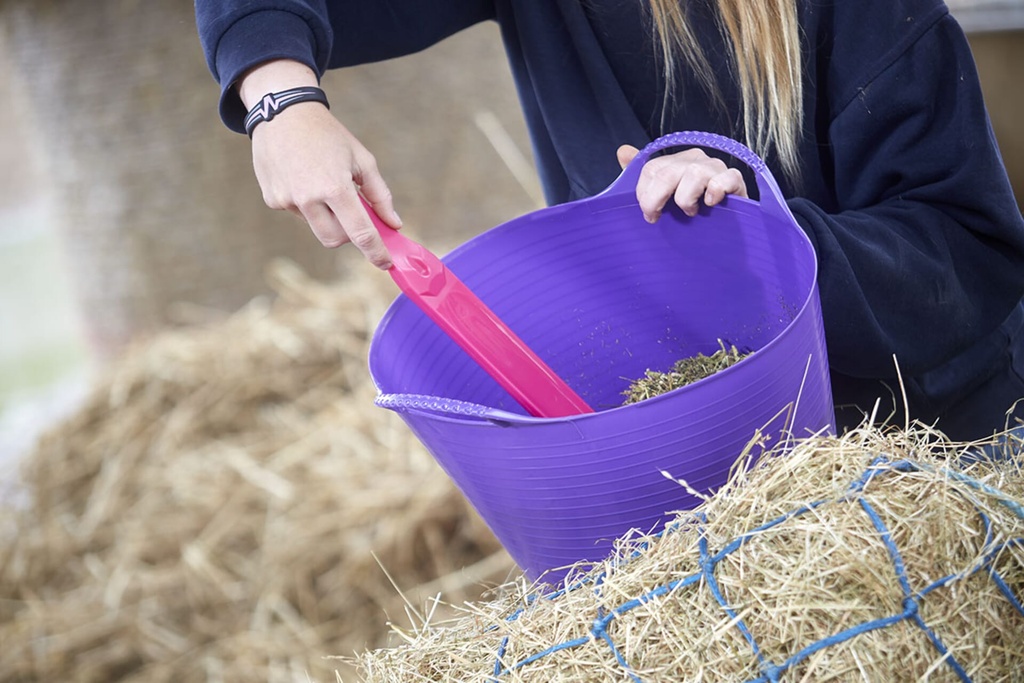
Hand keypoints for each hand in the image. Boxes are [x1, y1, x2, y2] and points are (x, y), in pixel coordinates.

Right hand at [240, 60, 400, 268]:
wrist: (282, 112)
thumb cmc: (328, 135)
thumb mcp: (362, 159)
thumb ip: (380, 195)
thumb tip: (394, 224)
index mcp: (335, 188)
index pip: (360, 233)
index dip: (376, 252)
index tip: (386, 263)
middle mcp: (308, 199)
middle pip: (335, 240)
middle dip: (349, 234)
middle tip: (355, 214)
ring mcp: (287, 201)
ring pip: (316, 227)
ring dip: (327, 216)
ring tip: (324, 184)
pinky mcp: (272, 199)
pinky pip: (297, 214)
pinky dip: (308, 205)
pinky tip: (303, 178)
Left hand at [617, 144, 747, 222]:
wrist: (725, 227)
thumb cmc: (691, 210)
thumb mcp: (663, 197)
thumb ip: (642, 176)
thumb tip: (622, 151)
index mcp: (675, 161)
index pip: (652, 168)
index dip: (644, 192)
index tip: (648, 213)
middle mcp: (695, 159)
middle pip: (668, 172)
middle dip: (656, 199)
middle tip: (657, 218)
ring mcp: (716, 167)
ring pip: (694, 174)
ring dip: (686, 199)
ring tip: (690, 212)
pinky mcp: (734, 179)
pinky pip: (725, 179)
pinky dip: (715, 193)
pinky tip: (711, 204)